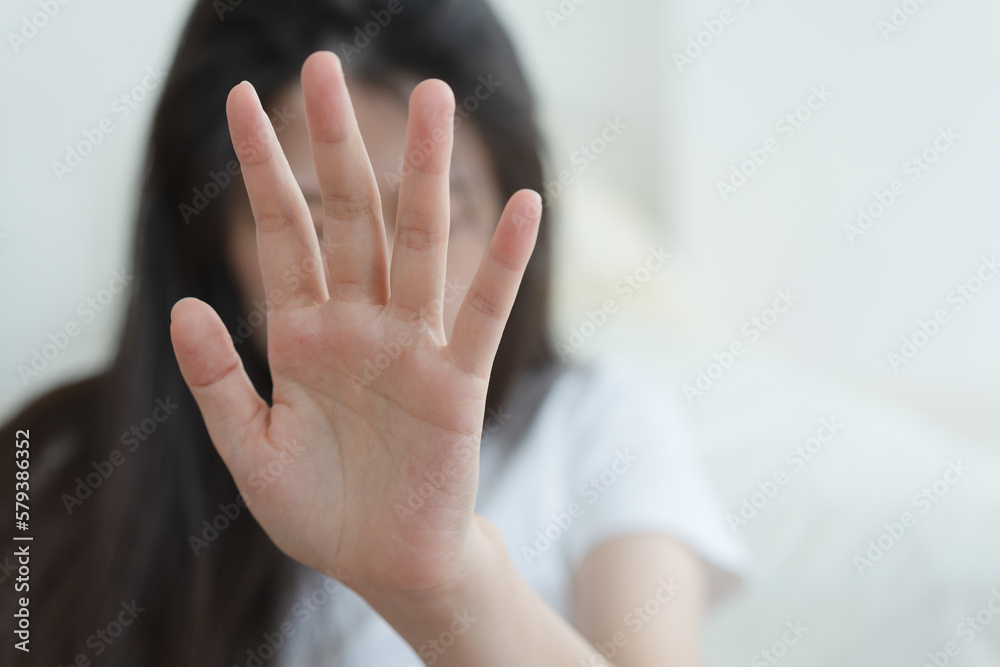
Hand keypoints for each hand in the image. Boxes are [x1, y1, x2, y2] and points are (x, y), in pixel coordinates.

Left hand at [169, 51, 540, 596]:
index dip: (263, 170)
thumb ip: (216, 382)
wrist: (383, 564)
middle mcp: (359, 324)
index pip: (281, 234)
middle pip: (349, 217)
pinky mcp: (455, 383)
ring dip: (423, 174)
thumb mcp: (250, 451)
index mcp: (302, 334)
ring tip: (430, 99)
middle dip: (334, 144)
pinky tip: (526, 209)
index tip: (243, 103)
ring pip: (418, 245)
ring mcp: (410, 346)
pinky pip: (481, 315)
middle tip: (323, 64)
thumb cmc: (319, 510)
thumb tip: (184, 307)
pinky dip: (504, 264)